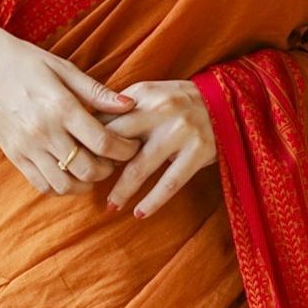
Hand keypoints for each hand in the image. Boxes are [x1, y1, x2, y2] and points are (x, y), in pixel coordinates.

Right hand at [0, 23, 140, 194]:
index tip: (132, 145)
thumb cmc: (26, 62)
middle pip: (88, 169)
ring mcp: (27, 148)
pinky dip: (63, 187)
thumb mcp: (63, 68)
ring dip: (87, 182)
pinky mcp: (14, 157)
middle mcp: (43, 132)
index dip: (125, 149)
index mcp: (60, 107)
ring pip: (66, 185)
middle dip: (110, 168)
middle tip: (116, 158)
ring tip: (95, 167)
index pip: (103, 142)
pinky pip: (43, 185)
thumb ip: (96, 91)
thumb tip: (130, 105)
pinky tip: (72, 172)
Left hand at [99, 79, 217, 219]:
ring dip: (122, 190)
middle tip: (88, 184)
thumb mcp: (151, 94)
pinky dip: (152, 201)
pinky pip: (169, 183)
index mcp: (143, 94)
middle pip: (117, 141)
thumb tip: (86, 131)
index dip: (90, 142)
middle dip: (100, 166)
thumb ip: (123, 109)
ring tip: (110, 206)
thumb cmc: (179, 101)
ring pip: (140, 167)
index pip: (106, 119)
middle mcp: (160, 110)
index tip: (80, 161)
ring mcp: (180, 131)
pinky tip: (139, 213)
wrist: (227, 101)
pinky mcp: (198, 151)